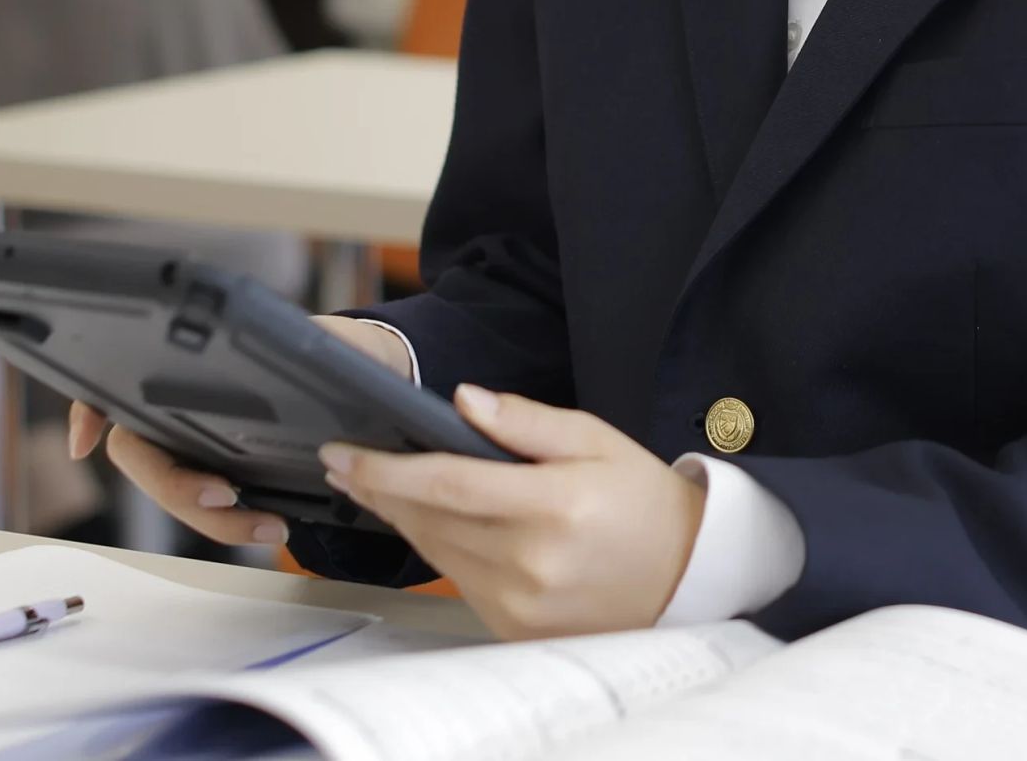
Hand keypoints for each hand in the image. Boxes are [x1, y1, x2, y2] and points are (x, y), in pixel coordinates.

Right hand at [72, 314, 411, 551]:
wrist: (381, 370)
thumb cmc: (344, 347)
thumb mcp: (329, 339)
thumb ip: (311, 344)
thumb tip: (306, 353)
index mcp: (199, 369)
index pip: (121, 386)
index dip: (89, 411)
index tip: (85, 440)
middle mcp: (188, 408)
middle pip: (146, 457)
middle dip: (176, 488)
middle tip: (227, 499)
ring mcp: (204, 443)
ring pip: (178, 490)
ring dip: (213, 520)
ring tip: (272, 527)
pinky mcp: (233, 471)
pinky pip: (212, 503)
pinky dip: (225, 522)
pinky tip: (261, 527)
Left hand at [321, 386, 706, 638]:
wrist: (683, 575)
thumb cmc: (641, 499)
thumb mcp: (596, 439)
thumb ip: (527, 421)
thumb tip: (464, 399)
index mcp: (554, 505)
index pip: (448, 485)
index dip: (388, 469)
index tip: (345, 451)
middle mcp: (531, 561)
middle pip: (430, 521)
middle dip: (379, 489)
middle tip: (343, 461)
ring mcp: (519, 602)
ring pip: (435, 552)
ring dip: (399, 517)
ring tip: (371, 486)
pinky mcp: (513, 627)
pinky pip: (457, 579)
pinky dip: (435, 547)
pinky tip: (424, 522)